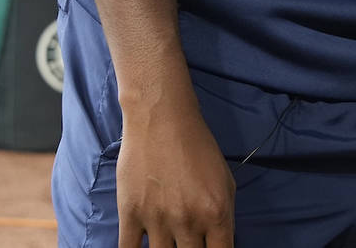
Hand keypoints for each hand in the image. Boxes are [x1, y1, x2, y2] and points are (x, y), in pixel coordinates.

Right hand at [116, 93, 234, 247]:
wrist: (162, 120)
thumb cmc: (197, 148)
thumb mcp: (225, 182)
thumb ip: (223, 218)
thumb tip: (217, 245)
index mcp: (216, 213)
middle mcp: (188, 221)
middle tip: (188, 245)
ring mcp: (157, 220)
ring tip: (168, 244)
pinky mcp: (130, 215)